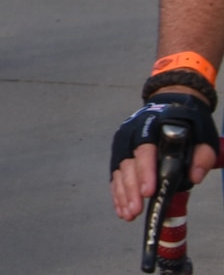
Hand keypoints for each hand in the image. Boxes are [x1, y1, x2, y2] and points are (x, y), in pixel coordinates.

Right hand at [110, 93, 220, 220]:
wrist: (170, 104)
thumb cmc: (187, 122)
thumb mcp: (203, 134)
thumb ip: (202, 155)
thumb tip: (195, 177)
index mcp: (151, 127)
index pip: (145, 150)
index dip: (145, 171)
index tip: (149, 191)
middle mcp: (131, 135)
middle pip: (128, 164)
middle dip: (131, 189)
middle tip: (137, 209)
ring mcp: (123, 144)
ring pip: (119, 171)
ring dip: (122, 194)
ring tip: (129, 214)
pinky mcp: (120, 154)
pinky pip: (116, 175)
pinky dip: (117, 192)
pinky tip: (121, 208)